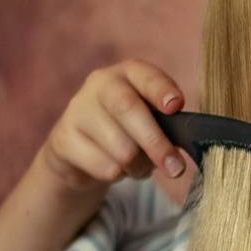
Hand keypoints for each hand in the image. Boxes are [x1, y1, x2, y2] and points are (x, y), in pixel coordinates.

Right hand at [40, 59, 193, 194]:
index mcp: (128, 74)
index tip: (176, 105)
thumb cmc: (129, 131)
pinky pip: (104, 166)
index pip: (145, 75)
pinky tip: (116, 168)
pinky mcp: (63, 139)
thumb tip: (187, 146)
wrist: (81, 150)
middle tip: (176, 169)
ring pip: (120, 147)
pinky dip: (119, 176)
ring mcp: (78, 109)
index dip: (161, 89)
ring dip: (139, 166)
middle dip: (156, 142)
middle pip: (127, 109)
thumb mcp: (152, 121)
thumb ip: (169, 126)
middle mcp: (100, 84)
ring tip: (139, 166)